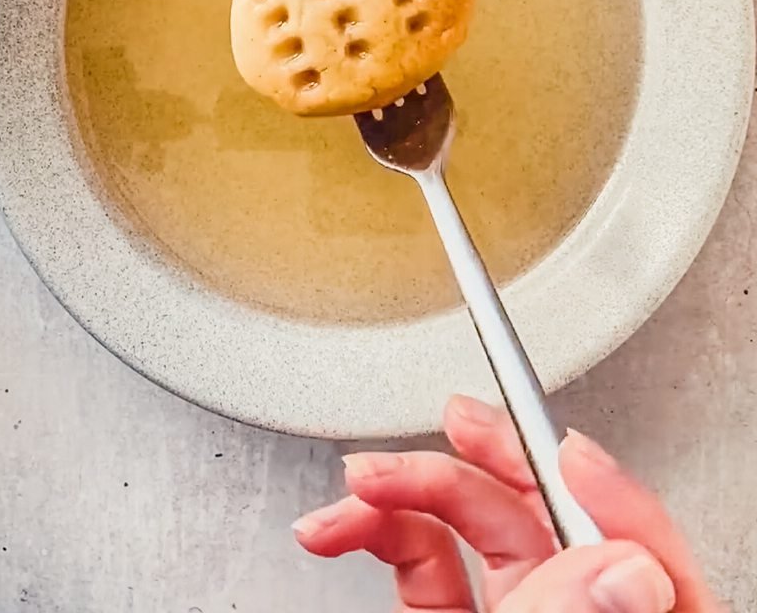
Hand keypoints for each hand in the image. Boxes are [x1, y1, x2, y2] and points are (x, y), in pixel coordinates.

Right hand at [294, 395, 720, 611]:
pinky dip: (376, 532)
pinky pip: (424, 564)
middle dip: (484, 456)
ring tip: (358, 478)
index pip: (643, 554)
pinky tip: (339, 525)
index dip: (608, 489)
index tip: (560, 441)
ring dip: (403, 489)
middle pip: (547, 515)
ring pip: (473, 528)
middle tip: (453, 415)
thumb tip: (625, 567)